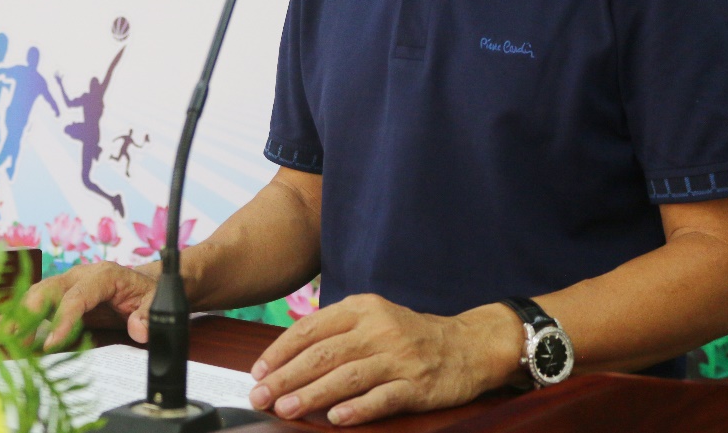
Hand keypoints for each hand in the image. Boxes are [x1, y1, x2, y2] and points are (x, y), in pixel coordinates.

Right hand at [22, 260, 157, 349]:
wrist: (143, 285)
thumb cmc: (145, 293)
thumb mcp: (155, 302)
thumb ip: (148, 315)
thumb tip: (137, 329)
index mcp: (102, 275)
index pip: (78, 297)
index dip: (62, 320)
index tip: (51, 344)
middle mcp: (79, 276)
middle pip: (47, 290)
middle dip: (25, 313)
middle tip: (7, 338)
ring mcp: (66, 285)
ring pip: (34, 296)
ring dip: (13, 316)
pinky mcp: (58, 297)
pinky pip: (34, 305)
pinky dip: (15, 317)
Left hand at [247, 294, 520, 424]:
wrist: (468, 344)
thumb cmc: (409, 334)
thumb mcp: (372, 318)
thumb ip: (335, 331)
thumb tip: (286, 356)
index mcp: (361, 308)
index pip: (310, 329)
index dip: (280, 351)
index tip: (259, 371)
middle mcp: (377, 329)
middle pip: (323, 354)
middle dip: (286, 377)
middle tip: (261, 395)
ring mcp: (398, 357)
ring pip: (346, 376)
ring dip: (312, 394)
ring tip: (286, 408)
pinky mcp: (417, 384)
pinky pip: (382, 397)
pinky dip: (358, 408)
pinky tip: (336, 418)